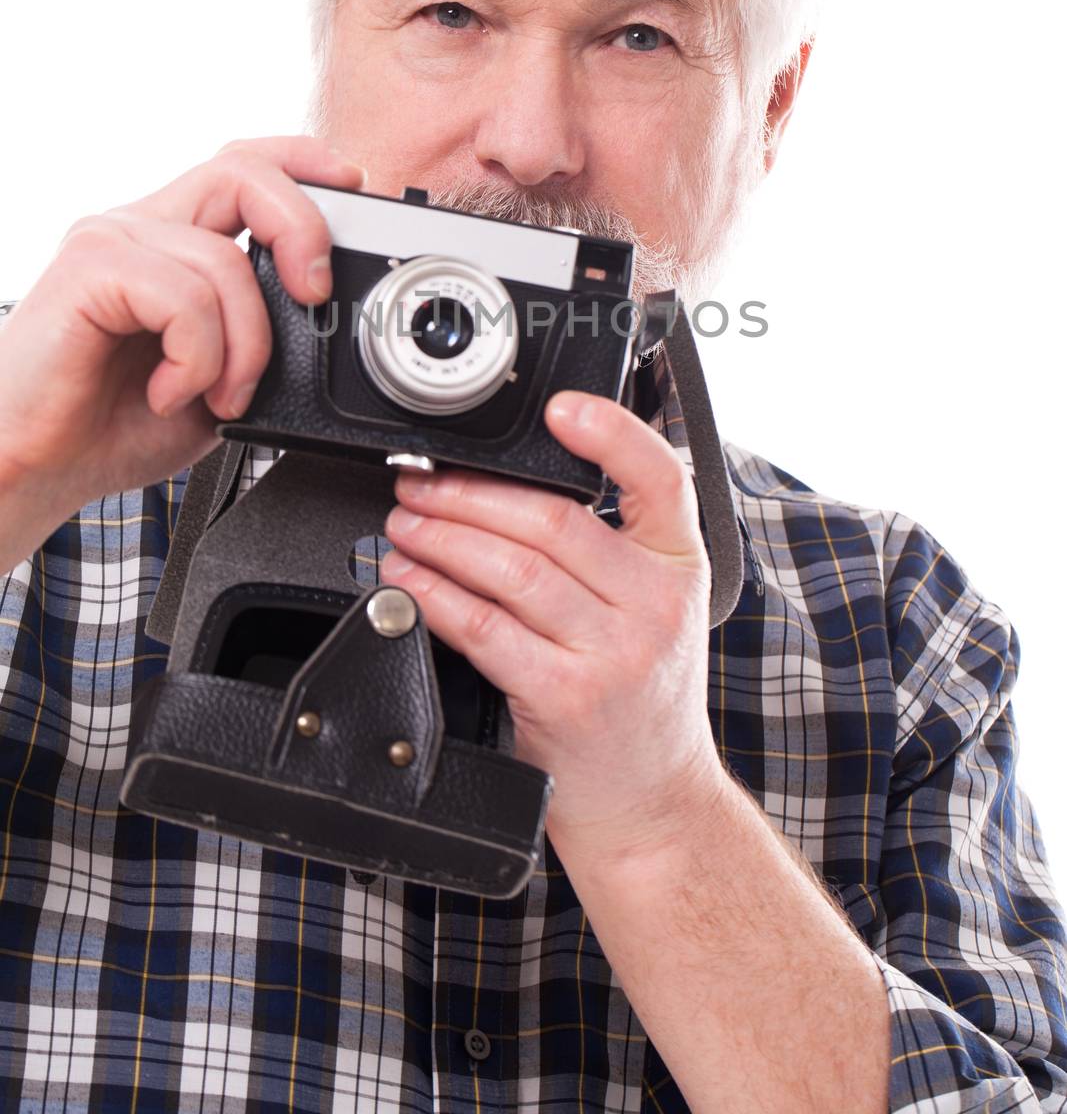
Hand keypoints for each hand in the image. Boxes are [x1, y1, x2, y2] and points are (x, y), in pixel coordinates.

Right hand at [0, 134, 365, 566]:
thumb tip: (317, 317)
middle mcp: (140, 226)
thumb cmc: (110, 426)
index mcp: (171, 241)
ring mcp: (111, 240)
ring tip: (216, 396)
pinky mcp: (88, 268)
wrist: (33, 467)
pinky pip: (184, 297)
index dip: (304, 162)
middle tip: (314, 295)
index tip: (355, 185)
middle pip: (243, 171)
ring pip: (224, 261)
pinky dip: (197, 358)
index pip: (244, 164)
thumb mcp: (217, 378)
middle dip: (302, 227)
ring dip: (244, 346)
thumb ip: (259, 337)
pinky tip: (170, 394)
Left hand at [381, 389, 724, 862]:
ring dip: (442, 537)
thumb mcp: (657, 608)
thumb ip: (614, 545)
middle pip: (553, 519)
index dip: (609, 431)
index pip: (660, 476)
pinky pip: (484, 627)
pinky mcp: (565, 696)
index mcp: (678, 565)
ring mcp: (613, 654)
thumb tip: (516, 482)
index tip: (559, 408)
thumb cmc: (641, 697)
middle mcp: (655, 605)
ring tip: (404, 523)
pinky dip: (434, 594)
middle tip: (421, 482)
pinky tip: (409, 579)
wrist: (652, 803)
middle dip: (470, 492)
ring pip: (512, 568)